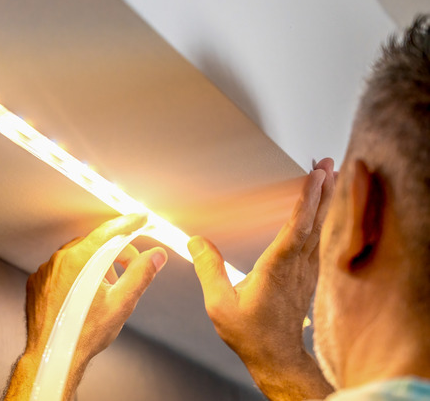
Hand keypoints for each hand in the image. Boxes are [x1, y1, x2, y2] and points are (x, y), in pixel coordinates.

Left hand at [3, 214, 167, 400]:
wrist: (53, 356)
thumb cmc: (84, 335)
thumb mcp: (122, 304)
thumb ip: (141, 274)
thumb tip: (156, 256)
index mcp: (80, 260)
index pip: (109, 232)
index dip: (129, 224)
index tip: (141, 219)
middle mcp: (59, 260)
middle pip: (94, 244)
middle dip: (115, 253)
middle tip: (129, 269)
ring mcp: (45, 271)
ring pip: (76, 257)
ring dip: (94, 266)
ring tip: (106, 290)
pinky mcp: (36, 282)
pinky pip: (60, 269)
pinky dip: (75, 276)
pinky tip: (83, 296)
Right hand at [189, 158, 335, 400]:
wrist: (277, 357)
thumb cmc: (250, 333)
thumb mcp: (219, 303)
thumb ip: (208, 269)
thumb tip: (195, 241)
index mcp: (277, 268)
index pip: (297, 227)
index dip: (307, 199)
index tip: (315, 175)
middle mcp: (297, 266)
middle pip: (314, 221)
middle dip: (322, 189)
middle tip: (326, 163)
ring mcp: (305, 271)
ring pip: (318, 228)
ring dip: (323, 200)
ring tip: (326, 176)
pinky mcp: (306, 276)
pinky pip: (316, 239)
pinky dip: (319, 218)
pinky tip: (318, 210)